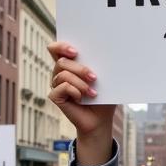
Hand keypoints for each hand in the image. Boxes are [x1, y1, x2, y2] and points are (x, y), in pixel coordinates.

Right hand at [47, 42, 115, 164]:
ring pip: (63, 74)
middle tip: (94, 78)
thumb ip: (101, 65)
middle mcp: (60, 73)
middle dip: (80, 69)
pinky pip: (62, 87)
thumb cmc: (103, 98)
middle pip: (62, 61)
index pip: (55, 49)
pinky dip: (75, 91)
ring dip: (80, 83)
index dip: (61, 46)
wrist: (100, 119)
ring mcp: (56, 85)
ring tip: (92, 93)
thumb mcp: (105, 79)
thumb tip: (109, 51)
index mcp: (70, 65)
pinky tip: (82, 98)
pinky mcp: (55, 96)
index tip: (75, 51)